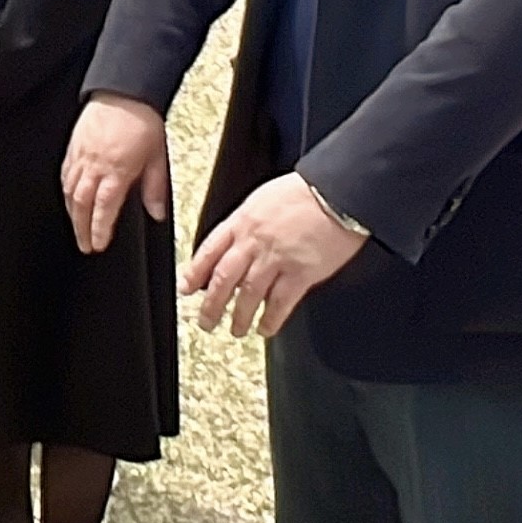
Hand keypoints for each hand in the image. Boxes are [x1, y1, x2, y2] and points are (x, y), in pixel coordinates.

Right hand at [62, 93, 170, 254]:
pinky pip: (64, 173)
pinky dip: (65, 189)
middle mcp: (95, 166)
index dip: (99, 230)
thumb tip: (157, 212)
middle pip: (81, 204)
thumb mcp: (157, 157)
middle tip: (83, 244)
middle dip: (81, 228)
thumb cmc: (142, 120)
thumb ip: (155, 188)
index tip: (97, 245)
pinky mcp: (74, 145)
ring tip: (76, 226)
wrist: (125, 91)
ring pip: (69, 190)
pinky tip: (68, 196)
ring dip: (71, 212)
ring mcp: (81, 155)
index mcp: (116, 171)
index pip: (103, 209)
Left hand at [183, 173, 370, 337]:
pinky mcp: (301, 273)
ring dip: (239, 317)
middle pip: (223, 279)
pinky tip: (266, 328)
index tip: (186, 288)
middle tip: (205, 321)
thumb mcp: (262, 199)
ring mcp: (276, 259)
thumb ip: (247, 223)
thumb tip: (236, 242)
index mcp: (242, 222)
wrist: (335, 193)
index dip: (194, 273)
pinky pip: (281, 302)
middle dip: (211, 304)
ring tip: (235, 330)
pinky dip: (271, 319)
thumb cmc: (304, 192)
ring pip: (249, 295)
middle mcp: (253, 242)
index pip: (209, 251)